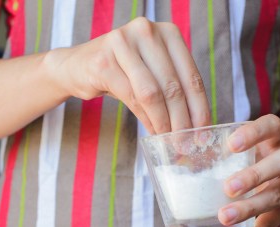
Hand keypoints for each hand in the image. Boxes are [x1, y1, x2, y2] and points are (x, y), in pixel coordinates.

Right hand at [48, 17, 210, 132]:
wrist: (78, 66)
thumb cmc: (121, 73)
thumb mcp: (152, 74)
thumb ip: (172, 90)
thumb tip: (194, 126)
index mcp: (167, 32)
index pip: (191, 76)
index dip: (199, 109)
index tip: (202, 133)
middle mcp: (147, 31)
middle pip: (173, 87)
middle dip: (182, 121)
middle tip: (184, 143)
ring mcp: (123, 43)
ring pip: (153, 94)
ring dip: (163, 123)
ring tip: (168, 140)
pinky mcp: (104, 62)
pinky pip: (132, 97)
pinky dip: (145, 119)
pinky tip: (151, 131)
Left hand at [217, 115, 279, 226]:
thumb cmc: (259, 152)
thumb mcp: (250, 142)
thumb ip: (224, 147)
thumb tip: (178, 155)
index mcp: (276, 137)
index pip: (271, 127)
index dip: (254, 134)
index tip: (231, 143)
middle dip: (255, 175)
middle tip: (228, 187)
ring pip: (276, 196)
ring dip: (250, 208)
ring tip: (224, 216)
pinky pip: (270, 225)